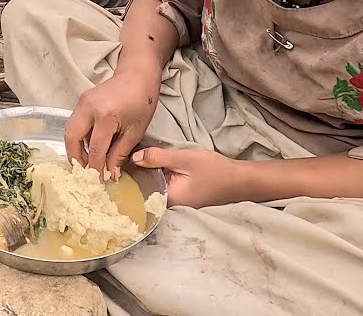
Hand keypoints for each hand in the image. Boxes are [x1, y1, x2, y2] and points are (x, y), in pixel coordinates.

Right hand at [64, 74, 160, 177]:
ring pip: (70, 130)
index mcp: (105, 116)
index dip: (96, 168)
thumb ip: (120, 153)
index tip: (99, 182)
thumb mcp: (135, 132)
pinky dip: (78, 137)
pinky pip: (75, 123)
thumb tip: (110, 173)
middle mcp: (88, 108)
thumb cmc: (142, 102)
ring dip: (75, 148)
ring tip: (87, 162)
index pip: (95, 149)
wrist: (137, 75)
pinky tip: (89, 146)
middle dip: (76, 158)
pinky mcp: (81, 101)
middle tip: (85, 173)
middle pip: (72, 138)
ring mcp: (82, 102)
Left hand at [131, 148, 245, 208]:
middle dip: (137, 175)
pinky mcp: (180, 197)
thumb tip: (134, 157)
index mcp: (168, 200)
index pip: (139, 191)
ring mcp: (176, 203)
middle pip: (144, 190)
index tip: (122, 163)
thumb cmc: (215, 170)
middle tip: (127, 158)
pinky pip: (163, 187)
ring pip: (153, 188)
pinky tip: (155, 165)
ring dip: (148, 175)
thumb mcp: (184, 158)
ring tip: (138, 159)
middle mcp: (169, 206)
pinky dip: (158, 177)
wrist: (240, 180)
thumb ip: (158, 157)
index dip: (129, 176)